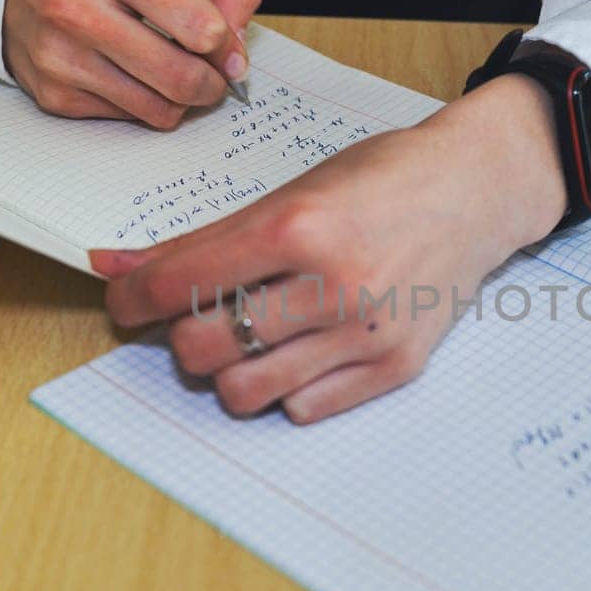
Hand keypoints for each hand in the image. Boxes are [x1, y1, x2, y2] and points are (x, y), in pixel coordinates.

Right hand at [3, 0, 261, 127]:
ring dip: (181, 100)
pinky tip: (132, 78)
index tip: (225, 49)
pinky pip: (129, 119)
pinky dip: (144, 105)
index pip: (199, 25)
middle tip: (212, 77)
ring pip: (159, 110)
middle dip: (211, 85)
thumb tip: (239, 47)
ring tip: (174, 76)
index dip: (225, 45)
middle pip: (181, 78)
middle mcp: (79, 10)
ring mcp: (63, 58)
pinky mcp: (56, 96)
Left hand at [88, 75, 567, 422]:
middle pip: (202, 348)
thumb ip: (201, 239)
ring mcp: (367, 333)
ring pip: (246, 391)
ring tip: (249, 339)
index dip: (133, 300)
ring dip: (230, 369)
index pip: (179, 284)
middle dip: (184, 336)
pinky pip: (303, 408)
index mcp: (298, 227)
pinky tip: (302, 350)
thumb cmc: (382, 181)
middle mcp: (334, 284)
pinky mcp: (396, 367)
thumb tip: (114, 266)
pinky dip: (287, 386)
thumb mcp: (288, 193)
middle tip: (199, 317)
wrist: (476, 191)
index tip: (127, 303)